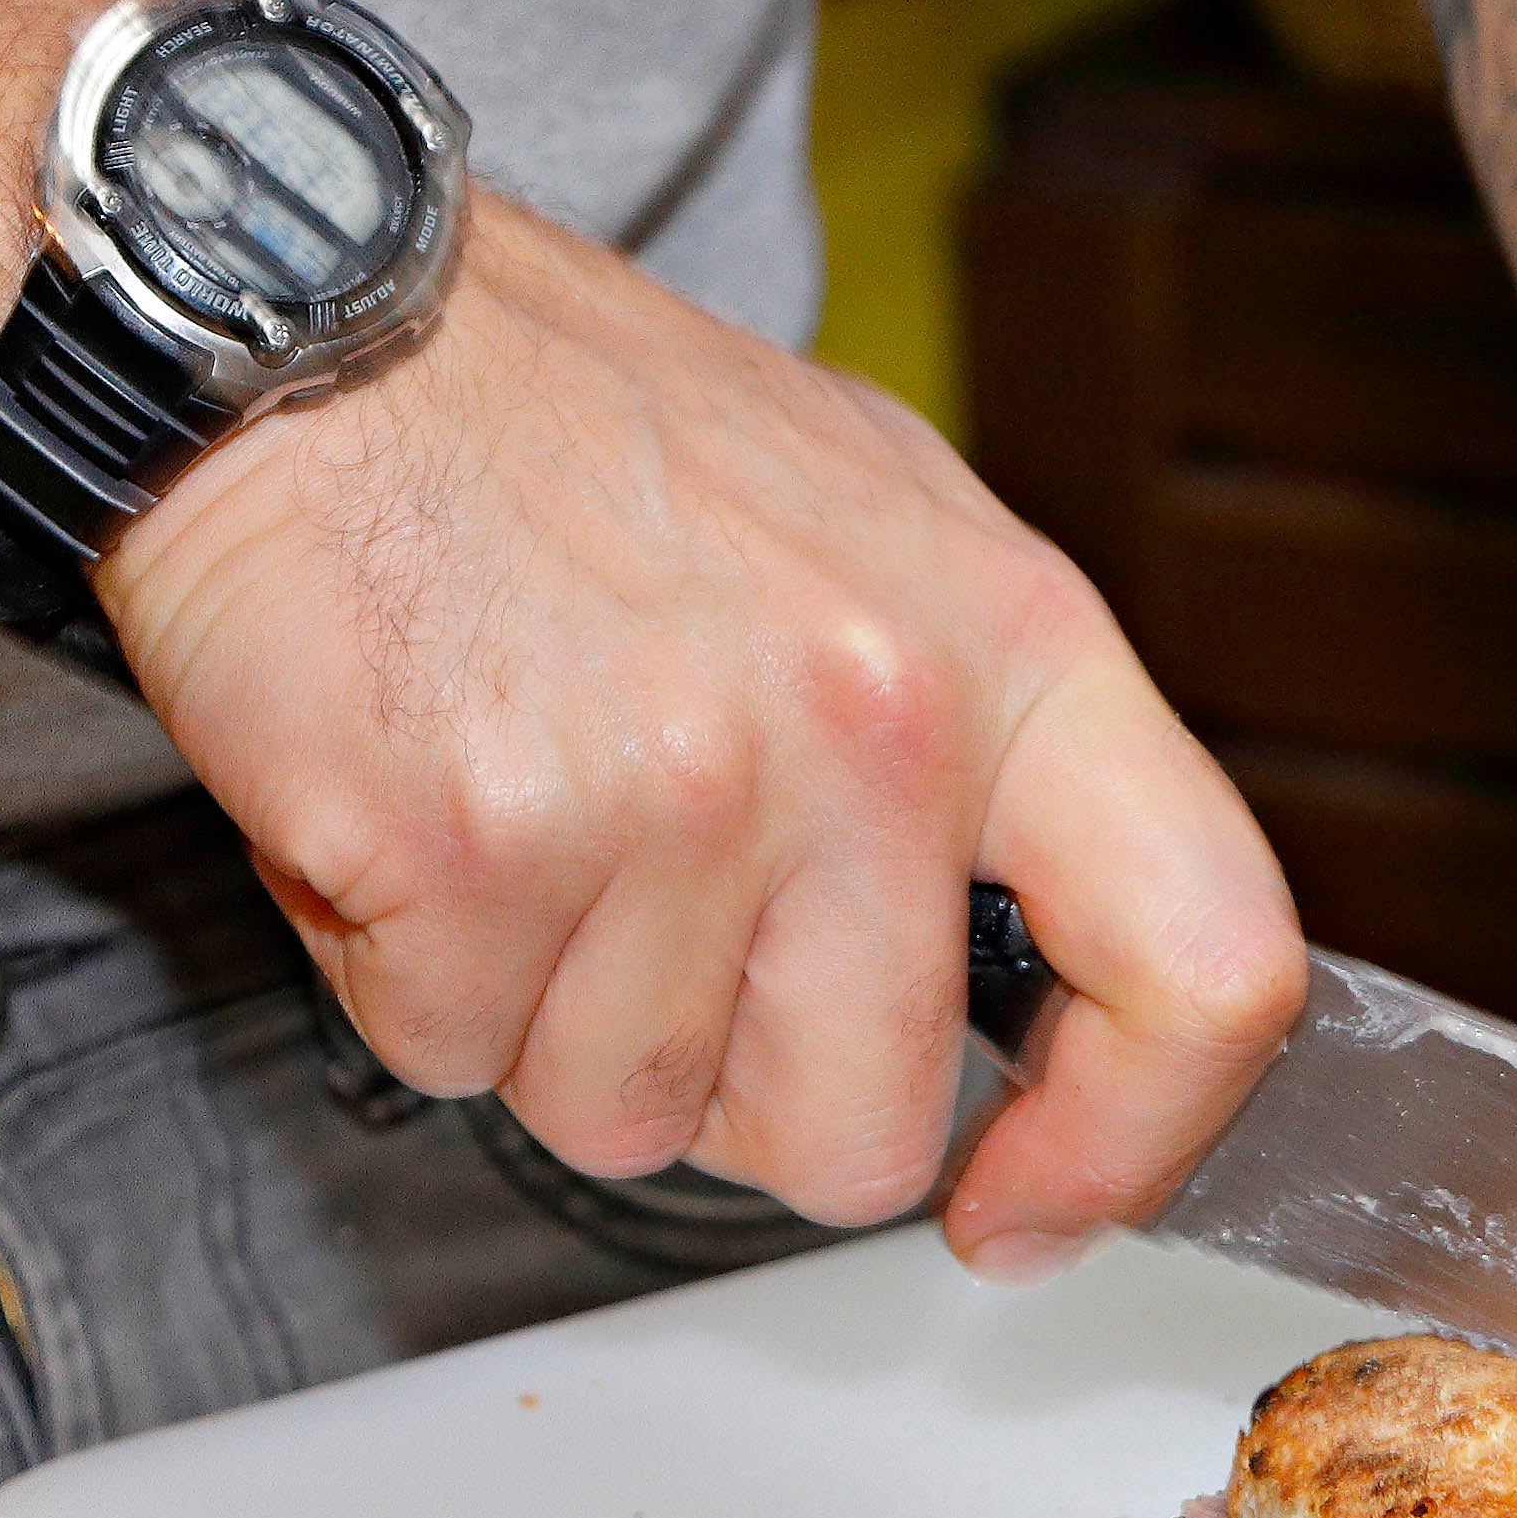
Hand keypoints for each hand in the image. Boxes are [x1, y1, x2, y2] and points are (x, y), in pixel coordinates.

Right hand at [94, 204, 1303, 1260]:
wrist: (306, 311)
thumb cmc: (585, 428)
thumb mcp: (884, 532)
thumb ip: (992, 765)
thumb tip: (1055, 999)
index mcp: (1011, 647)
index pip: (1210, 962)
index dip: (1136, 1141)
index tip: (1032, 1206)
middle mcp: (870, 726)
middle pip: (863, 1129)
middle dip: (744, 1096)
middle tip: (658, 935)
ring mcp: (670, 791)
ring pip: (631, 1114)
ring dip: (554, 1017)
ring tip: (525, 812)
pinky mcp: (463, 843)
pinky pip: (451, 1051)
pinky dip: (410, 971)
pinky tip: (420, 805)